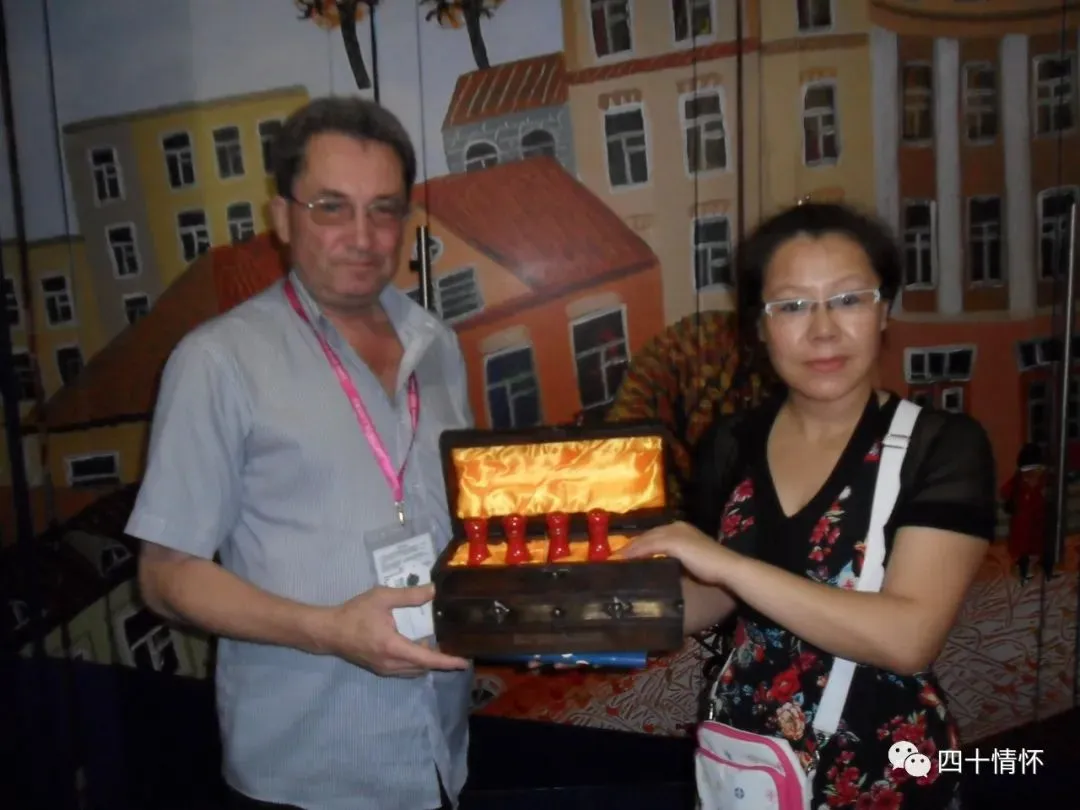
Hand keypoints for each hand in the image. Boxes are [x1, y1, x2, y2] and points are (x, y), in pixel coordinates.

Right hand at [321, 585, 469, 677]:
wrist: (328, 631)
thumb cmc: (354, 613)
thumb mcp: (382, 598)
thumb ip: (409, 596)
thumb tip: (433, 591)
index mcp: (393, 647)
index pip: (427, 659)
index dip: (447, 662)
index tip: (465, 663)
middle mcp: (391, 663)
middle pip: (423, 667)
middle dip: (440, 661)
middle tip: (453, 647)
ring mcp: (384, 669)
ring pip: (413, 671)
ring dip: (426, 662)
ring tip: (436, 646)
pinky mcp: (379, 669)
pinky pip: (404, 670)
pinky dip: (414, 662)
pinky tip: (416, 647)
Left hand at [616, 521, 741, 587]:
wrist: (729, 568)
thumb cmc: (716, 569)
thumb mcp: (694, 562)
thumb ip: (681, 561)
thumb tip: (669, 571)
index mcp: (683, 529)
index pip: (656, 535)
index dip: (641, 545)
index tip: (627, 556)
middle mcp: (677, 527)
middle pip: (647, 535)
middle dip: (631, 546)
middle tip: (615, 558)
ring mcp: (675, 533)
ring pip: (645, 540)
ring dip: (629, 550)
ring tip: (615, 560)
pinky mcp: (673, 542)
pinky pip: (647, 547)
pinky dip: (634, 553)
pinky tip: (623, 561)